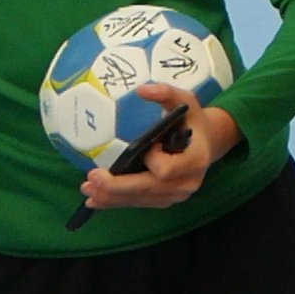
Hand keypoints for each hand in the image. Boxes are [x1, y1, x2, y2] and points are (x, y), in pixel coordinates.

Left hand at [79, 84, 237, 210]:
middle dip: (116, 186)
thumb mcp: (185, 101)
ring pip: (139, 200)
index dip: (152, 160)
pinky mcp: (166, 200)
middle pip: (146, 189)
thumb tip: (141, 90)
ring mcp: (177, 195)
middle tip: (91, 178)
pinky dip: (116, 202)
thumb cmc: (193, 120)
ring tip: (86, 189)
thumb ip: (166, 93)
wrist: (208, 142)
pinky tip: (97, 199)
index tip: (148, 146)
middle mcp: (188, 182)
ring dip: (111, 197)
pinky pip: (139, 203)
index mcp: (196, 159)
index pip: (166, 169)